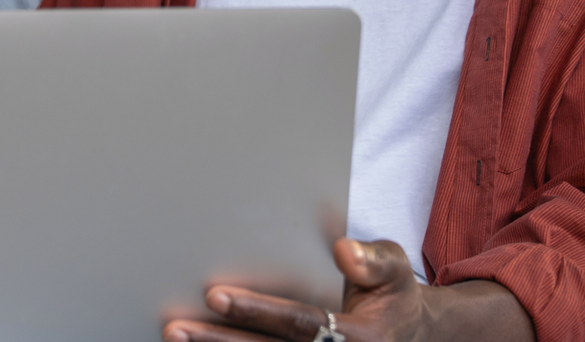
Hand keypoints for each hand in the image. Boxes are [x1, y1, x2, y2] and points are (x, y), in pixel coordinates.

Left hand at [165, 239, 530, 341]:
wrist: (408, 336)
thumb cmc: (391, 296)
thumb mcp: (396, 270)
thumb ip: (374, 260)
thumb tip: (343, 251)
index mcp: (353, 338)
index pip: (297, 324)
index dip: (256, 311)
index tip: (214, 295)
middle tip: (176, 327)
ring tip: (175, 337)